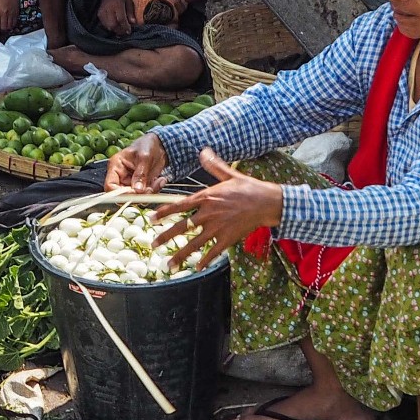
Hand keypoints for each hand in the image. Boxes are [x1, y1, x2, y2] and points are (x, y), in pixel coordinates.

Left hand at [0, 0, 21, 39]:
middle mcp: (4, 14)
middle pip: (3, 28)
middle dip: (2, 32)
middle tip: (0, 33)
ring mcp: (11, 14)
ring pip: (9, 26)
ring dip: (7, 29)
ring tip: (5, 30)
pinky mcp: (16, 13)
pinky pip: (14, 22)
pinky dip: (12, 25)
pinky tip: (10, 25)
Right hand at [96, 0, 133, 36]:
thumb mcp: (128, 1)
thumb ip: (130, 12)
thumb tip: (133, 23)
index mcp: (117, 4)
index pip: (121, 19)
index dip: (125, 27)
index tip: (129, 31)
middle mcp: (109, 9)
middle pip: (113, 24)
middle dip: (120, 30)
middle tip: (125, 32)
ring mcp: (102, 12)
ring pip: (108, 26)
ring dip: (115, 30)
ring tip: (120, 29)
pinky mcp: (99, 14)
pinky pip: (104, 24)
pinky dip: (109, 27)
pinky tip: (114, 26)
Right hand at [104, 132, 166, 191]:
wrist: (159, 146)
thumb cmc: (147, 145)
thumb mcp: (144, 157)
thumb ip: (141, 174)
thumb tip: (137, 190)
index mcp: (116, 167)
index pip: (110, 185)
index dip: (119, 193)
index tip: (134, 192)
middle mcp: (121, 177)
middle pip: (122, 195)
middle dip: (137, 195)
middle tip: (149, 189)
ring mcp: (131, 183)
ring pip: (136, 197)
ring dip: (148, 193)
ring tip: (158, 182)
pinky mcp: (140, 187)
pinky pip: (145, 195)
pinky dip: (154, 191)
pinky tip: (160, 180)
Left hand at [154, 150, 284, 269]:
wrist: (268, 202)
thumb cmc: (249, 188)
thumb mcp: (230, 174)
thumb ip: (214, 165)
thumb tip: (204, 151)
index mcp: (207, 197)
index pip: (180, 205)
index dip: (164, 212)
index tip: (151, 219)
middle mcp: (209, 213)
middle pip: (183, 227)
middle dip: (166, 237)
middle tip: (153, 245)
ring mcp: (218, 227)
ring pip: (195, 244)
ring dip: (180, 255)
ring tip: (168, 265)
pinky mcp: (228, 238)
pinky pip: (213, 252)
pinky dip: (204, 261)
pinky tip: (196, 268)